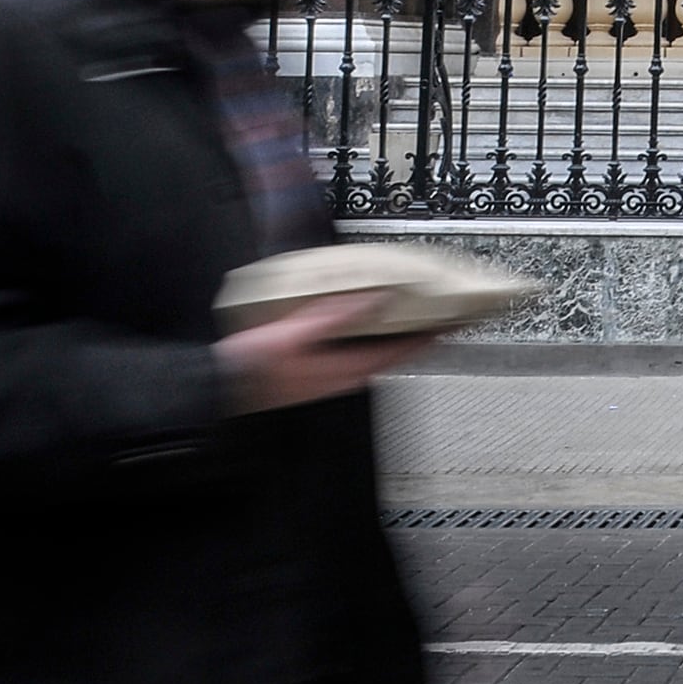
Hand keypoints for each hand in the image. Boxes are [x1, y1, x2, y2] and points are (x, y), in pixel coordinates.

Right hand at [214, 291, 437, 414]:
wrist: (226, 384)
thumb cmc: (255, 364)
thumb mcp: (296, 332)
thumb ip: (337, 315)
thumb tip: (376, 298)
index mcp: (347, 368)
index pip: (403, 350)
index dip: (434, 334)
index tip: (457, 321)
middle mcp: (348, 376)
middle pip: (398, 352)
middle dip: (424, 334)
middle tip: (446, 317)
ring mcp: (337, 377)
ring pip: (382, 354)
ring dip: (403, 336)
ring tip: (421, 317)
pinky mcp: (325, 373)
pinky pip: (364, 353)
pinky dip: (379, 338)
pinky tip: (376, 325)